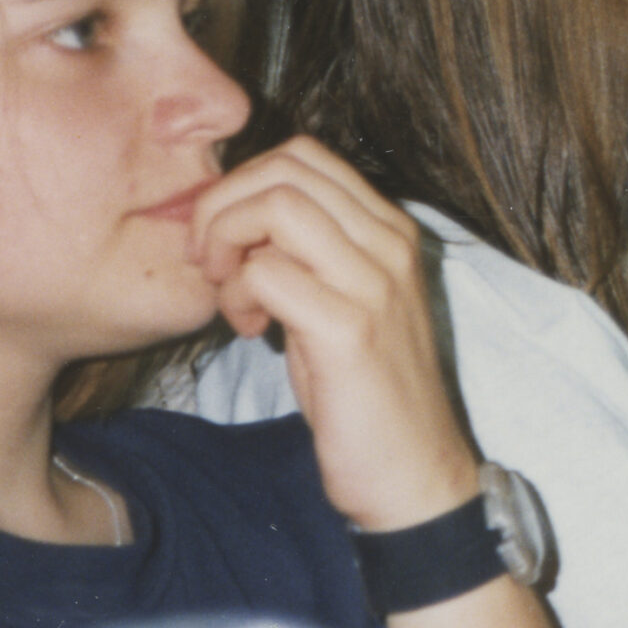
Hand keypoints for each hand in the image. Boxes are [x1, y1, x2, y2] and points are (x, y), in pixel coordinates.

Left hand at [191, 137, 480, 531]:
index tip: (229, 242)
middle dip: (223, 207)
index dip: (245, 185)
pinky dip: (237, 296)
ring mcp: (376, 284)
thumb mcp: (344, 303)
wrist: (414, 471)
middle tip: (213, 264)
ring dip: (226, 244)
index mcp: (392, 232)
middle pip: (285, 169)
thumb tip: (239, 219)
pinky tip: (251, 331)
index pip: (305, 156)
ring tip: (232, 294)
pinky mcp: (350, 329)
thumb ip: (309, 253)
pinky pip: (265, 273)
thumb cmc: (367, 392)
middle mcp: (392, 246)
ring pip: (274, 206)